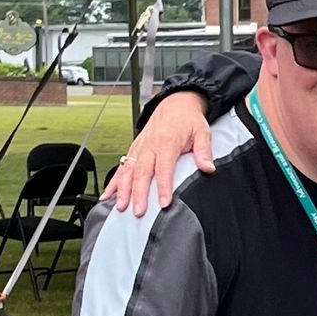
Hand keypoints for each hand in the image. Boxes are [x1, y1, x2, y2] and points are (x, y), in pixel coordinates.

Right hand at [105, 94, 212, 216]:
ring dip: (123, 190)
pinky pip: (122, 167)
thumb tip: (208, 168)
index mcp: (167, 142)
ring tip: (121, 207)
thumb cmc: (188, 119)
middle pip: (142, 172)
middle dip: (139, 193)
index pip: (164, 168)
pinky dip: (114, 182)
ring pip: (129, 171)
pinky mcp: (134, 149)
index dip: (163, 186)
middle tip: (139, 211)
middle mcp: (150, 145)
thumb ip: (204, 151)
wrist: (175, 104)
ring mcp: (140, 148)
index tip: (163, 202)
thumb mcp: (202, 132)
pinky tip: (108, 196)